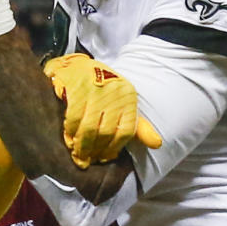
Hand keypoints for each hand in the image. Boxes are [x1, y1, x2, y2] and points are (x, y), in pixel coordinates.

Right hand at [44, 54, 161, 168]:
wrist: (77, 65)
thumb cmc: (102, 89)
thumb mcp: (123, 103)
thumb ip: (138, 125)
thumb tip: (157, 144)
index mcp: (128, 97)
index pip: (126, 131)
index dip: (114, 149)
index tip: (103, 158)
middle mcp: (114, 92)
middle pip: (107, 133)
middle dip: (96, 151)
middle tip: (87, 160)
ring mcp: (95, 89)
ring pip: (90, 128)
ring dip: (82, 145)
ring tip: (78, 154)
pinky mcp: (76, 88)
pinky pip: (74, 118)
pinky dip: (70, 131)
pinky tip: (69, 137)